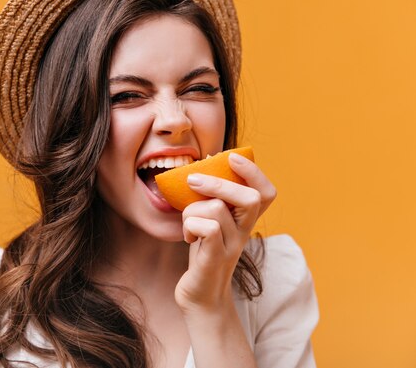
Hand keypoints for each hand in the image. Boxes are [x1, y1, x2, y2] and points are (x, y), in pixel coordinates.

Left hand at [174, 152, 276, 311]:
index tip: (231, 157)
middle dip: (219, 182)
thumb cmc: (202, 254)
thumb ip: (212, 196)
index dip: (254, 171)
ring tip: (188, 223)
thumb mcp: (210, 221)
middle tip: (193, 179)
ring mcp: (231, 246)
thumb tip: (207, 159)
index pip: (266, 193)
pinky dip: (190, 225)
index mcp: (244, 221)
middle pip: (250, 198)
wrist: (200, 297)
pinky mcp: (214, 258)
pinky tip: (188, 236)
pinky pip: (207, 228)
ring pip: (216, 208)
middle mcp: (243, 232)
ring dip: (192, 209)